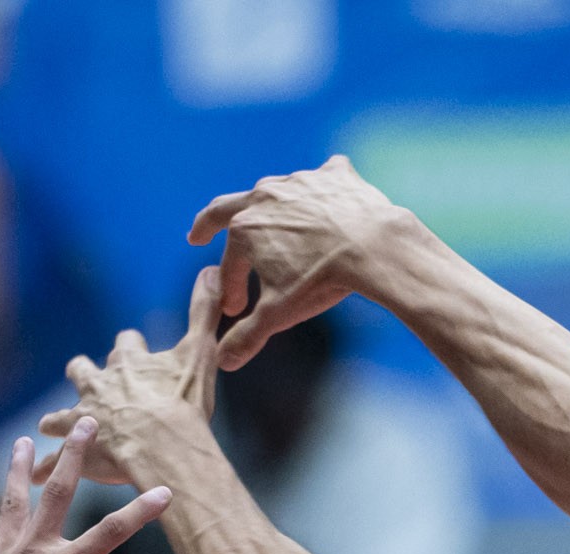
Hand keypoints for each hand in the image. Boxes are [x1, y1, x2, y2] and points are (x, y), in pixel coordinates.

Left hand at [39, 266, 226, 487]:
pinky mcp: (74, 451)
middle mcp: (99, 385)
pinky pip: (53, 460)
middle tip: (88, 382)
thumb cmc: (183, 403)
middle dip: (83, 373)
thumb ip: (203, 311)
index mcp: (129, 363)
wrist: (162, 447)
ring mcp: (83, 418)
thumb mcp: (200, 351)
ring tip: (50, 426)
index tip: (133, 351)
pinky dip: (46, 466)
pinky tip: (38, 475)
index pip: (125, 344)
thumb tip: (211, 268)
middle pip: (82, 370)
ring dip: (56, 420)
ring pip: (59, 415)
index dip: (130, 347)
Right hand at [186, 155, 416, 370]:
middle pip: (226, 209)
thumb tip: (222, 361)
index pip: (229, 264)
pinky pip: (322, 178)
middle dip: (208, 224)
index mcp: (244, 229)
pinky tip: (326, 196)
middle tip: (198, 235)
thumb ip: (247, 336)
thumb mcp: (279, 313)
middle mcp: (264, 196)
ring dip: (270, 209)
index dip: (231, 289)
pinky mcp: (333, 176)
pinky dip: (321, 189)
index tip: (236, 308)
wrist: (372, 248)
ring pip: (275, 194)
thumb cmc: (321, 280)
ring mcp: (299, 182)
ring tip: (271, 219)